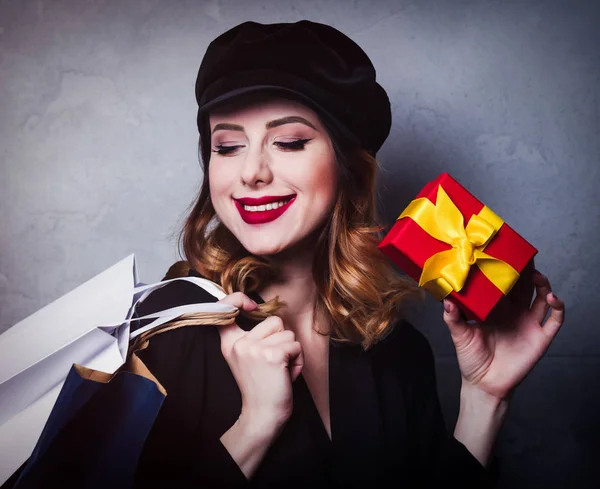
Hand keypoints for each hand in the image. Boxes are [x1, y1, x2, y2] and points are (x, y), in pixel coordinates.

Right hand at [217, 292, 303, 430]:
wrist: (263, 415)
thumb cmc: (261, 387)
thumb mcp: (247, 358)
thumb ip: (253, 337)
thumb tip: (262, 312)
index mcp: (230, 343)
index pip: (226, 307)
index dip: (238, 299)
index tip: (250, 305)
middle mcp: (239, 343)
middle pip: (274, 321)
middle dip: (282, 339)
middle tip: (274, 362)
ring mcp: (254, 348)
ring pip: (288, 334)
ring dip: (291, 352)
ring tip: (280, 370)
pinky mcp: (272, 355)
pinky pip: (296, 346)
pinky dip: (297, 361)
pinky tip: (287, 374)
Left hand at [442, 262, 564, 400]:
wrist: (484, 384)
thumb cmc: (471, 358)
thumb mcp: (459, 335)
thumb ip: (453, 318)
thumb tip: (446, 300)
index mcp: (495, 307)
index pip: (503, 284)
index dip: (506, 270)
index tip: (505, 254)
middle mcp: (514, 312)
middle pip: (525, 286)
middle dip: (526, 271)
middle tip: (524, 258)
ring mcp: (528, 323)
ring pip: (542, 297)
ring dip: (543, 285)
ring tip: (537, 276)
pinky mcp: (540, 337)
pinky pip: (555, 320)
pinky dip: (558, 307)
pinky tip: (552, 298)